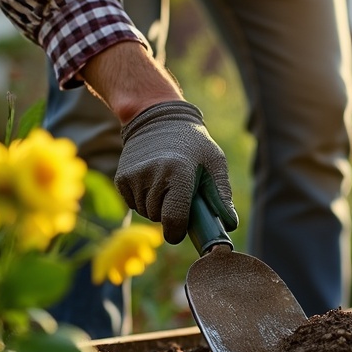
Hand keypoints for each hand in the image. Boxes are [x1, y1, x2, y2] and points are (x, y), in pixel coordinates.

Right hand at [114, 101, 238, 243]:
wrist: (158, 119)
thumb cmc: (193, 143)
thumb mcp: (214, 161)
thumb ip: (221, 193)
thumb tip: (230, 224)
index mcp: (178, 171)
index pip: (173, 217)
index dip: (178, 231)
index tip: (182, 232)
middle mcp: (153, 174)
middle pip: (160, 217)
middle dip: (171, 215)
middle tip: (180, 196)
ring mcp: (134, 177)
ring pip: (146, 212)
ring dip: (158, 208)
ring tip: (167, 186)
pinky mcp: (121, 178)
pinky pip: (134, 204)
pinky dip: (144, 200)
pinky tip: (153, 182)